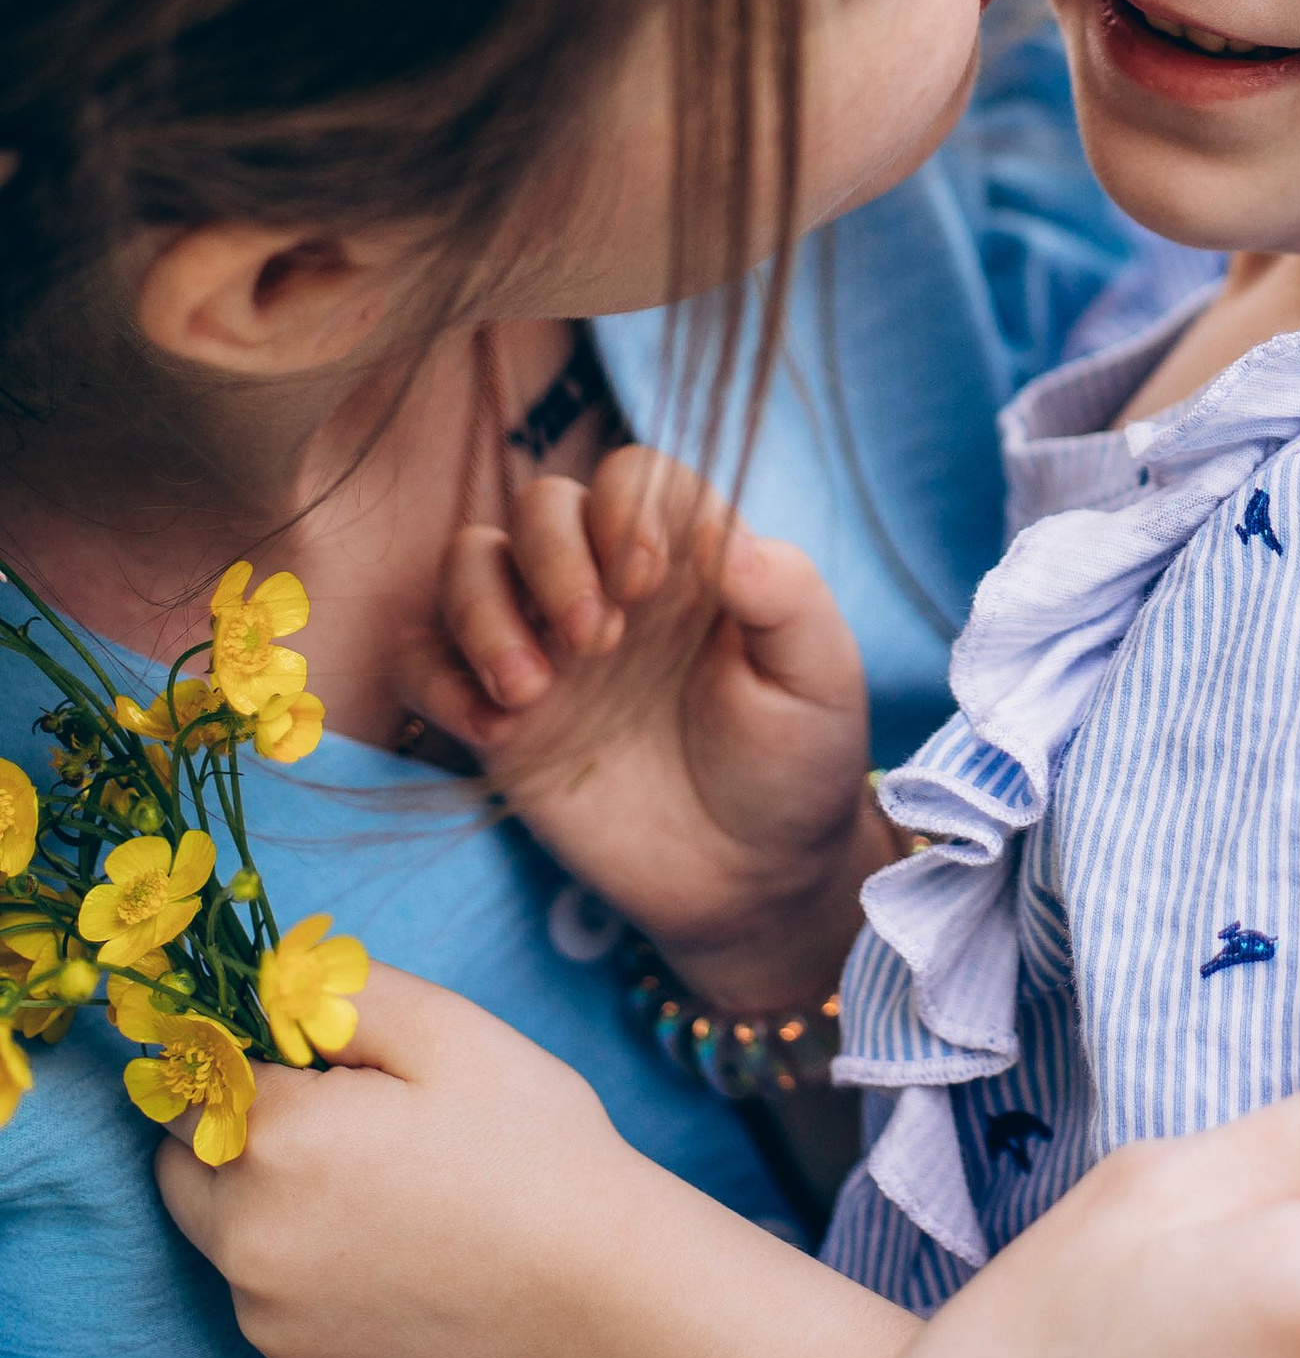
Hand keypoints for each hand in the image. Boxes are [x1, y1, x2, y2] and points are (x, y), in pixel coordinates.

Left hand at [155, 967, 909, 1357]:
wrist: (602, 1297)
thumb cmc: (533, 1147)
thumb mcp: (451, 1030)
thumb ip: (339, 991)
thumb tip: (270, 984)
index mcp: (274, 1139)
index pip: (195, 1091)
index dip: (248, 1076)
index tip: (314, 1082)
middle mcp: (246, 1241)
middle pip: (189, 1180)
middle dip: (242, 1152)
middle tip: (349, 1146)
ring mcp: (271, 1328)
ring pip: (241, 1257)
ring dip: (286, 1229)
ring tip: (402, 1218)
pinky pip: (286, 1327)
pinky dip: (324, 1302)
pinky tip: (409, 1281)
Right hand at [417, 445, 889, 1005]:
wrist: (748, 880)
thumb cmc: (793, 763)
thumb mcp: (815, 676)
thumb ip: (784, 593)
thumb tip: (721, 535)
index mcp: (685, 559)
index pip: (633, 477)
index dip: (623, 510)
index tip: (644, 581)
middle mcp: (606, 586)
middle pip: (541, 507)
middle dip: (551, 558)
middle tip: (595, 644)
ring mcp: (545, 647)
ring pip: (469, 564)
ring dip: (483, 611)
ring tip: (531, 692)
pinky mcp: (497, 716)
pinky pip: (424, 661)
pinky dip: (439, 680)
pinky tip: (497, 732)